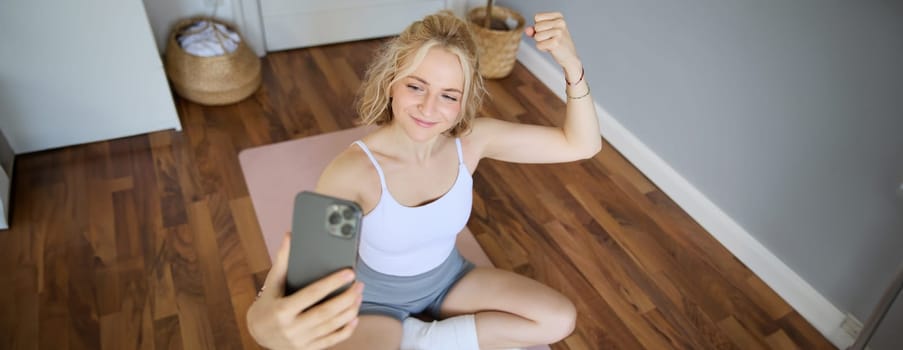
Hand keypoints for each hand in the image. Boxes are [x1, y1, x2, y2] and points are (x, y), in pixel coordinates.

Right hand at [247, 233, 363, 348]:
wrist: (258, 333)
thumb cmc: (267, 304)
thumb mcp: (272, 283)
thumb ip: (283, 260)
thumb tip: (290, 236)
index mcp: (282, 310)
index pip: (312, 294)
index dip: (332, 283)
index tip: (349, 272)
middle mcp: (291, 328)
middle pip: (325, 313)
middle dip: (346, 298)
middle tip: (359, 284)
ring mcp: (300, 341)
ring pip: (331, 327)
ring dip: (349, 311)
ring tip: (359, 296)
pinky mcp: (307, 349)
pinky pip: (331, 341)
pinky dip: (346, 330)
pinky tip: (354, 318)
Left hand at [525, 12, 581, 81]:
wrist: (569, 56)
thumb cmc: (555, 42)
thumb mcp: (544, 32)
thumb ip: (533, 29)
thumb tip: (527, 30)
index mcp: (559, 16)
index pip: (537, 17)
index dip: (538, 26)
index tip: (548, 30)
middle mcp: (560, 22)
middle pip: (536, 27)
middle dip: (539, 35)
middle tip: (550, 39)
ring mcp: (559, 32)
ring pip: (537, 36)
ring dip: (541, 42)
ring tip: (551, 43)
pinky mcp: (556, 43)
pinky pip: (539, 45)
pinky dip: (543, 48)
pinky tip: (552, 49)